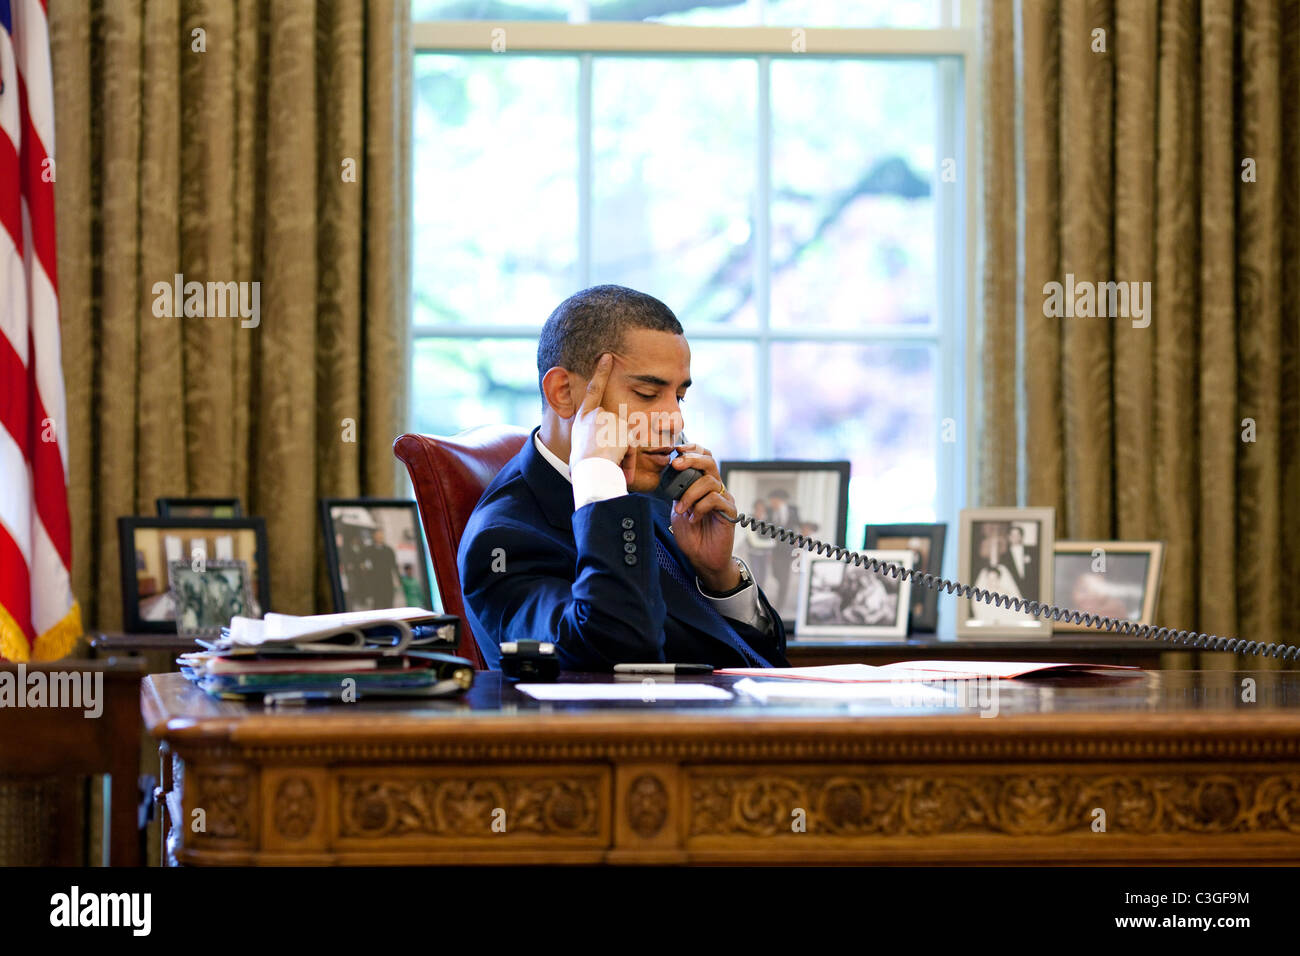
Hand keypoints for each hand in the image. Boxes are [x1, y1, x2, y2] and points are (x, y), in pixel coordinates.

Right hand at [568, 353, 636, 484]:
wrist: (589, 470)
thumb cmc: (581, 467)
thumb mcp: (580, 448)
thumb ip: (592, 439)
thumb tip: (598, 444)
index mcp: (582, 418)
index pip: (593, 389)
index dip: (601, 372)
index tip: (608, 357)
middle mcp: (597, 414)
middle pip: (616, 425)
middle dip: (617, 442)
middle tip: (605, 457)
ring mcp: (612, 419)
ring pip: (625, 436)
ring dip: (622, 451)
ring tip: (609, 460)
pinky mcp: (626, 427)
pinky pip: (633, 445)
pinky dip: (629, 456)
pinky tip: (618, 460)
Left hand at [668, 442, 740, 590]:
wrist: (702, 558)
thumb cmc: (691, 535)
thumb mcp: (678, 509)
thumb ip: (678, 492)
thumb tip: (671, 474)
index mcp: (703, 484)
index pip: (703, 457)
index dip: (693, 449)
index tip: (677, 450)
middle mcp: (716, 488)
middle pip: (709, 462)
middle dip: (691, 460)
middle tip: (676, 465)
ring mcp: (724, 498)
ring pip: (709, 481)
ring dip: (690, 493)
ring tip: (682, 509)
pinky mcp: (730, 511)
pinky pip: (715, 499)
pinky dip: (700, 507)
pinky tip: (694, 518)